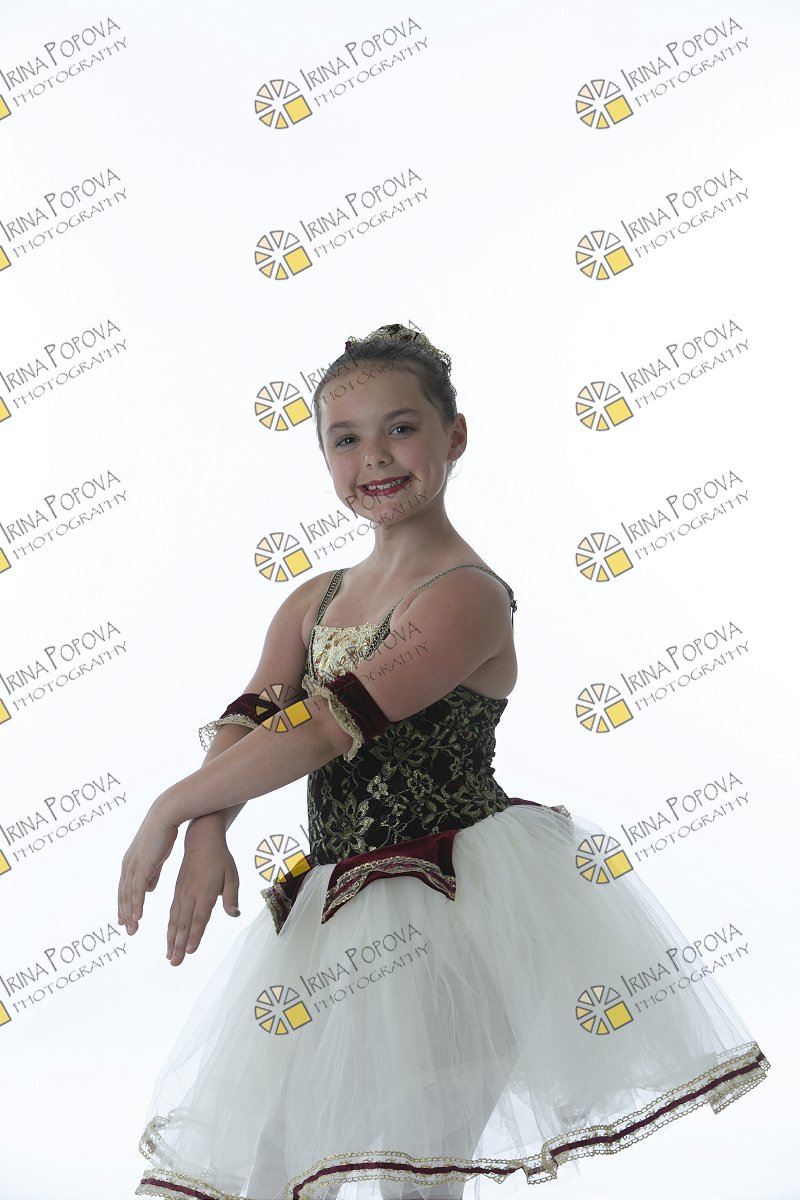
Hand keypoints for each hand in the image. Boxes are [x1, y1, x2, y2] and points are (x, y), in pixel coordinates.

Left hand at [118, 801, 178, 934]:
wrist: (166, 815)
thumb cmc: (164, 833)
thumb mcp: (156, 857)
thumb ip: (152, 874)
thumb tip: (149, 889)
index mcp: (132, 863)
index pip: (126, 889)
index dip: (125, 905)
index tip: (126, 920)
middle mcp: (128, 866)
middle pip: (124, 895)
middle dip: (125, 914)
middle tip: (129, 931)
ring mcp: (133, 865)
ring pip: (128, 895)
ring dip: (129, 913)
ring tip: (133, 929)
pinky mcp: (142, 865)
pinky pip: (136, 889)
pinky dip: (136, 903)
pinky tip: (138, 916)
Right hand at [166, 820, 239, 965]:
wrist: (202, 841)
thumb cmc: (220, 859)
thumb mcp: (232, 875)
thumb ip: (231, 896)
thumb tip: (234, 914)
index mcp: (204, 891)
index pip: (199, 917)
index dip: (195, 935)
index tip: (190, 951)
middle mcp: (190, 894)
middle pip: (184, 923)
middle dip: (179, 945)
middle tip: (175, 963)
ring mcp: (182, 893)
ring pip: (175, 920)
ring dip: (172, 940)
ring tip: (170, 956)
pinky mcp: (178, 891)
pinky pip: (172, 913)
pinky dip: (170, 928)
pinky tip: (169, 938)